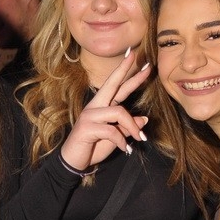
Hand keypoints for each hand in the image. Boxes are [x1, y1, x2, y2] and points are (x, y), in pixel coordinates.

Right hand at [60, 51, 150, 171]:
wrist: (74, 162)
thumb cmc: (93, 147)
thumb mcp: (116, 137)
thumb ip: (127, 127)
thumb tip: (144, 119)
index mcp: (102, 106)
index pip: (117, 85)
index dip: (127, 72)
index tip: (138, 57)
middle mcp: (95, 106)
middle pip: (113, 84)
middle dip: (128, 72)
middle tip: (146, 63)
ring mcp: (89, 115)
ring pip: (119, 112)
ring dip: (132, 127)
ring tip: (139, 139)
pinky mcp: (87, 127)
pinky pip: (112, 130)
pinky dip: (122, 141)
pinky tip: (126, 149)